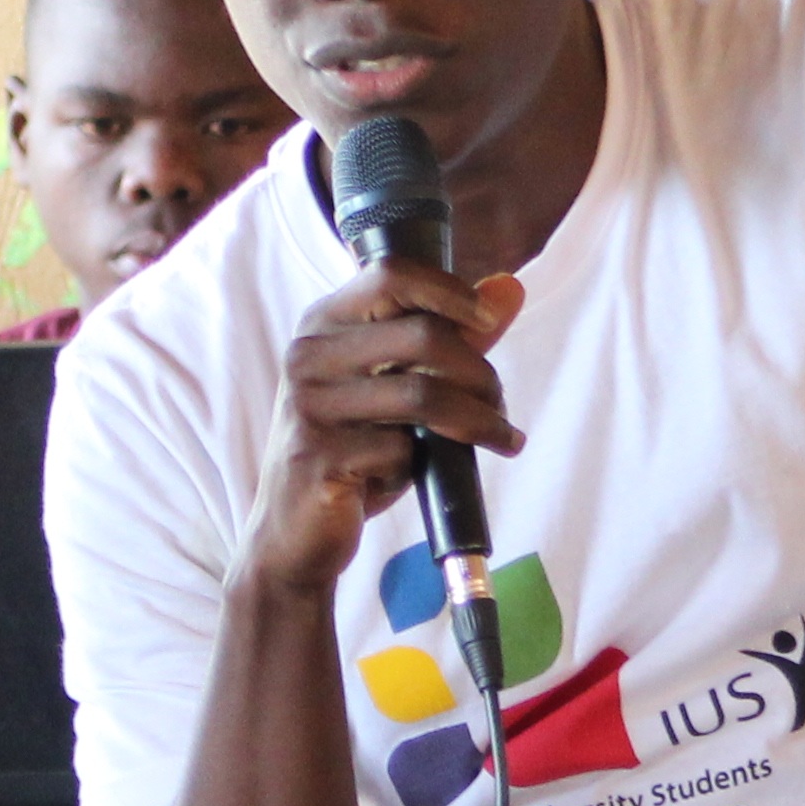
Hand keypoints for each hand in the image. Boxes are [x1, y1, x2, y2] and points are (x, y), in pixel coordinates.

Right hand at [241, 264, 523, 601]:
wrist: (294, 531)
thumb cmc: (353, 450)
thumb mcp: (397, 387)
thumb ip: (451, 337)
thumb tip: (511, 289)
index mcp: (325, 323)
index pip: (392, 274)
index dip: (451, 291)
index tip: (487, 322)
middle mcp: (309, 355)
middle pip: (422, 336)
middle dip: (479, 372)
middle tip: (497, 404)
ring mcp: (310, 406)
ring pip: (422, 395)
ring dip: (477, 419)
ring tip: (497, 436)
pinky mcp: (319, 458)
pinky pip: (401, 450)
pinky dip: (429, 463)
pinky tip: (425, 474)